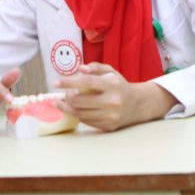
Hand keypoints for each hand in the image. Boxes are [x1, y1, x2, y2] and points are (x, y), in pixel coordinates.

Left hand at [55, 62, 177, 131]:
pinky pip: (86, 121)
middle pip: (80, 101)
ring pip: (80, 114)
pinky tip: (74, 109)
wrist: (138, 104)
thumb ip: (95, 67)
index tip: (55, 83)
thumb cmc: (120, 86)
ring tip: (61, 102)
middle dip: (66, 98)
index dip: (68, 82)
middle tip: (62, 94)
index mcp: (112, 85)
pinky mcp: (108, 126)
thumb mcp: (111, 71)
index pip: (86, 82)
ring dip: (67, 108)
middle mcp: (112, 101)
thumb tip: (79, 68)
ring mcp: (110, 115)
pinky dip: (78, 115)